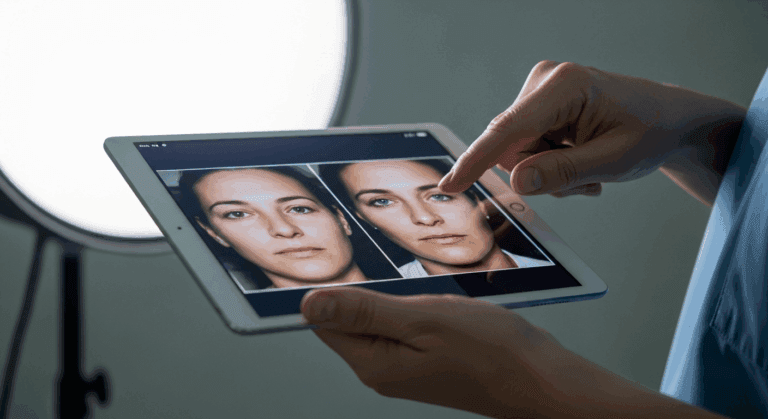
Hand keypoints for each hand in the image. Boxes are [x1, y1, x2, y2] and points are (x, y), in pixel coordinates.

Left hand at [300, 286, 568, 418]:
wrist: (538, 378)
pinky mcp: (423, 360)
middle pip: (352, 319)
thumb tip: (310, 305)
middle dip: (375, 293)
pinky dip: (418, 309)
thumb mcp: (422, 319)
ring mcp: (404, 366)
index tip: (359, 271)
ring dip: (401, 300)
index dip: (337, 290)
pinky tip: (442, 309)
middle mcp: (382, 370)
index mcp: (373, 363)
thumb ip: (363, 311)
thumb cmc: (490, 351)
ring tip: (433, 301)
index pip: (325, 322)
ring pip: (382, 318)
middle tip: (411, 289)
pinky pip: (405, 325)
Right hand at [439, 60, 745, 202]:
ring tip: (587, 167)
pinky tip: (579, 157)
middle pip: (511, 148)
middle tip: (584, 179)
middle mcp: (545, 81)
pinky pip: (525, 148)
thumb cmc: (650, 133)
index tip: (450, 185)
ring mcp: (539, 91)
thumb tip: (518, 181)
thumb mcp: (614, 161)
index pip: (508, 130)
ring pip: (517, 153)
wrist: (668, 119)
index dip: (476, 161)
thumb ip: (564, 173)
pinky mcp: (539, 105)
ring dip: (548, 170)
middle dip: (541, 172)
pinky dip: (550, 162)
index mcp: (564, 86)